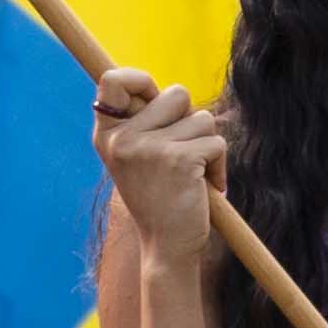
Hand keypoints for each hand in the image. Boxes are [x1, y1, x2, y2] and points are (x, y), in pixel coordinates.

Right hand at [90, 68, 233, 251]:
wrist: (166, 247)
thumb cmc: (158, 198)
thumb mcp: (138, 157)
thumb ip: (145, 121)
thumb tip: (172, 91)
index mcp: (107, 134)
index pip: (113, 80)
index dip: (140, 80)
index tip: (152, 99)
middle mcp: (123, 138)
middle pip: (175, 93)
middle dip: (188, 121)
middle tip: (179, 155)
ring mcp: (149, 148)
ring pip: (202, 118)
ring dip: (207, 145)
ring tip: (192, 174)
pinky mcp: (179, 159)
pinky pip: (216, 142)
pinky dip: (219, 165)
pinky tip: (205, 187)